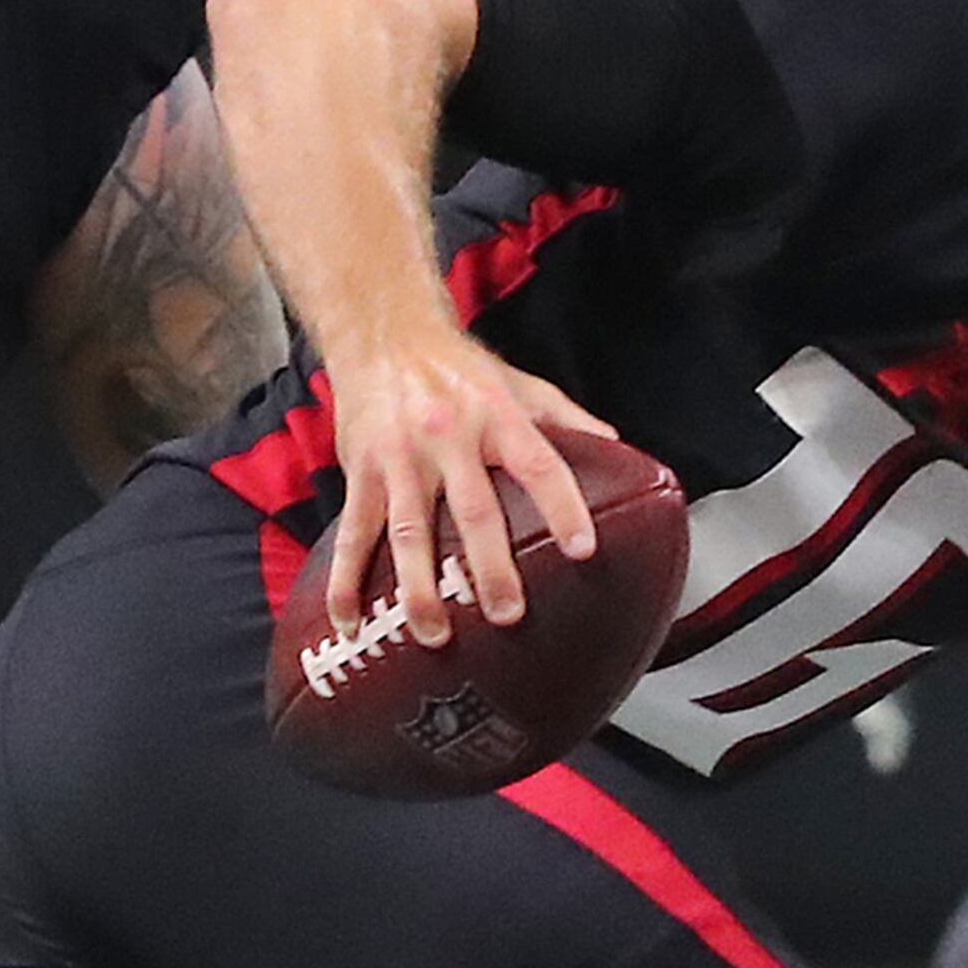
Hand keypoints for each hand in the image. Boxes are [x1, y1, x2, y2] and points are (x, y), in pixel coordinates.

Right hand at [319, 332, 619, 645]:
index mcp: (497, 417)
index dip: (563, 506)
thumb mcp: (517, 383)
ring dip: (419, 589)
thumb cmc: (456, 368)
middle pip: (474, 511)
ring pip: (409, 533)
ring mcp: (400, 458)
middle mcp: (449, 438)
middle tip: (507, 615)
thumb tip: (619, 450)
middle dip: (490, 568)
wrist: (381, 334)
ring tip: (434, 633)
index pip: (539, 464)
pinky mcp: (361, 471)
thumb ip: (566, 419)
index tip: (583, 549)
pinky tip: (350, 621)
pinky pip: (354, 534)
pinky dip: (348, 582)